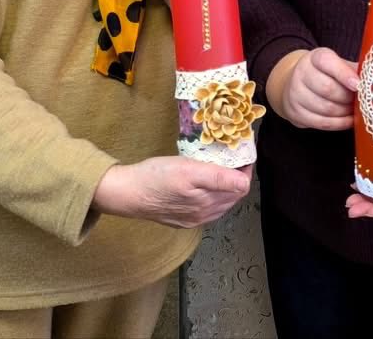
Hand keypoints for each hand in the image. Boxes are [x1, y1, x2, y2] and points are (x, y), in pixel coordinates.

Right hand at [91, 156, 252, 228]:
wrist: (127, 193)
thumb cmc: (157, 176)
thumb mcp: (189, 169)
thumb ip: (218, 178)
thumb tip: (245, 183)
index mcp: (208, 202)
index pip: (240, 187)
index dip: (245, 170)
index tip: (243, 153)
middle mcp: (204, 214)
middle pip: (232, 195)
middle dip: (237, 177)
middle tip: (233, 157)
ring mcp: (193, 219)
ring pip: (221, 202)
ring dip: (226, 187)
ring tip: (221, 168)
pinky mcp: (182, 220)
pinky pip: (207, 208)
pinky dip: (213, 195)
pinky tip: (205, 185)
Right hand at [267, 47, 357, 130]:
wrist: (298, 84)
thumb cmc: (326, 74)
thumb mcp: (338, 65)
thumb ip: (353, 70)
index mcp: (315, 57)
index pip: (327, 62)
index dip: (344, 74)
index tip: (358, 85)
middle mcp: (302, 73)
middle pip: (327, 88)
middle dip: (348, 97)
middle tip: (360, 100)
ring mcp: (295, 94)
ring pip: (325, 108)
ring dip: (345, 112)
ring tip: (355, 110)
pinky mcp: (296, 113)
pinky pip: (322, 122)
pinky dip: (340, 124)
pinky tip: (349, 120)